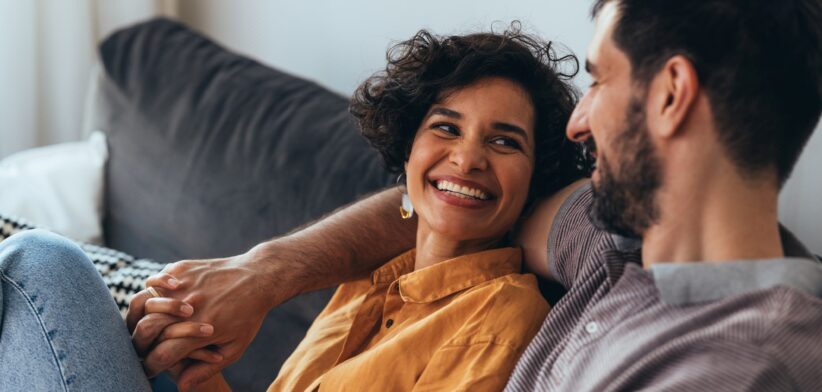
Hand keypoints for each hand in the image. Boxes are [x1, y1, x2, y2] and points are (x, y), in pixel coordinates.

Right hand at [126, 245, 294, 390]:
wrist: (258, 277)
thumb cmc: (248, 315)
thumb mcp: (235, 347)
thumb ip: (206, 369)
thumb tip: (181, 388)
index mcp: (202, 330)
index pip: (160, 355)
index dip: (151, 366)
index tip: (151, 368)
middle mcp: (190, 308)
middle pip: (146, 328)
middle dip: (139, 343)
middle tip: (142, 346)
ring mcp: (184, 285)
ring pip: (143, 301)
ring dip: (140, 315)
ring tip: (146, 322)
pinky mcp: (182, 268)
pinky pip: (154, 280)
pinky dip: (151, 290)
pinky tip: (157, 295)